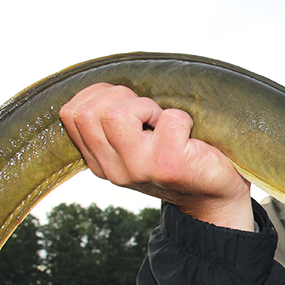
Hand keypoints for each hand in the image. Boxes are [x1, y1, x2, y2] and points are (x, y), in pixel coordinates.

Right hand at [59, 83, 253, 229]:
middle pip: (88, 112)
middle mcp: (114, 170)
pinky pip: (170, 119)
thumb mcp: (135, 144)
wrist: (214, 196)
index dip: (98, 95)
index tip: (127, 102)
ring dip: (145, 105)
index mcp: (100, 161)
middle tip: (147, 111)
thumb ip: (113, 124)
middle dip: (119, 96)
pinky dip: (182, 117)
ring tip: (162, 120)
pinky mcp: (170, 165)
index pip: (70, 114)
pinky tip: (188, 134)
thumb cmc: (178, 158)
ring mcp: (139, 169)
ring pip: (116, 115)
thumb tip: (102, 88)